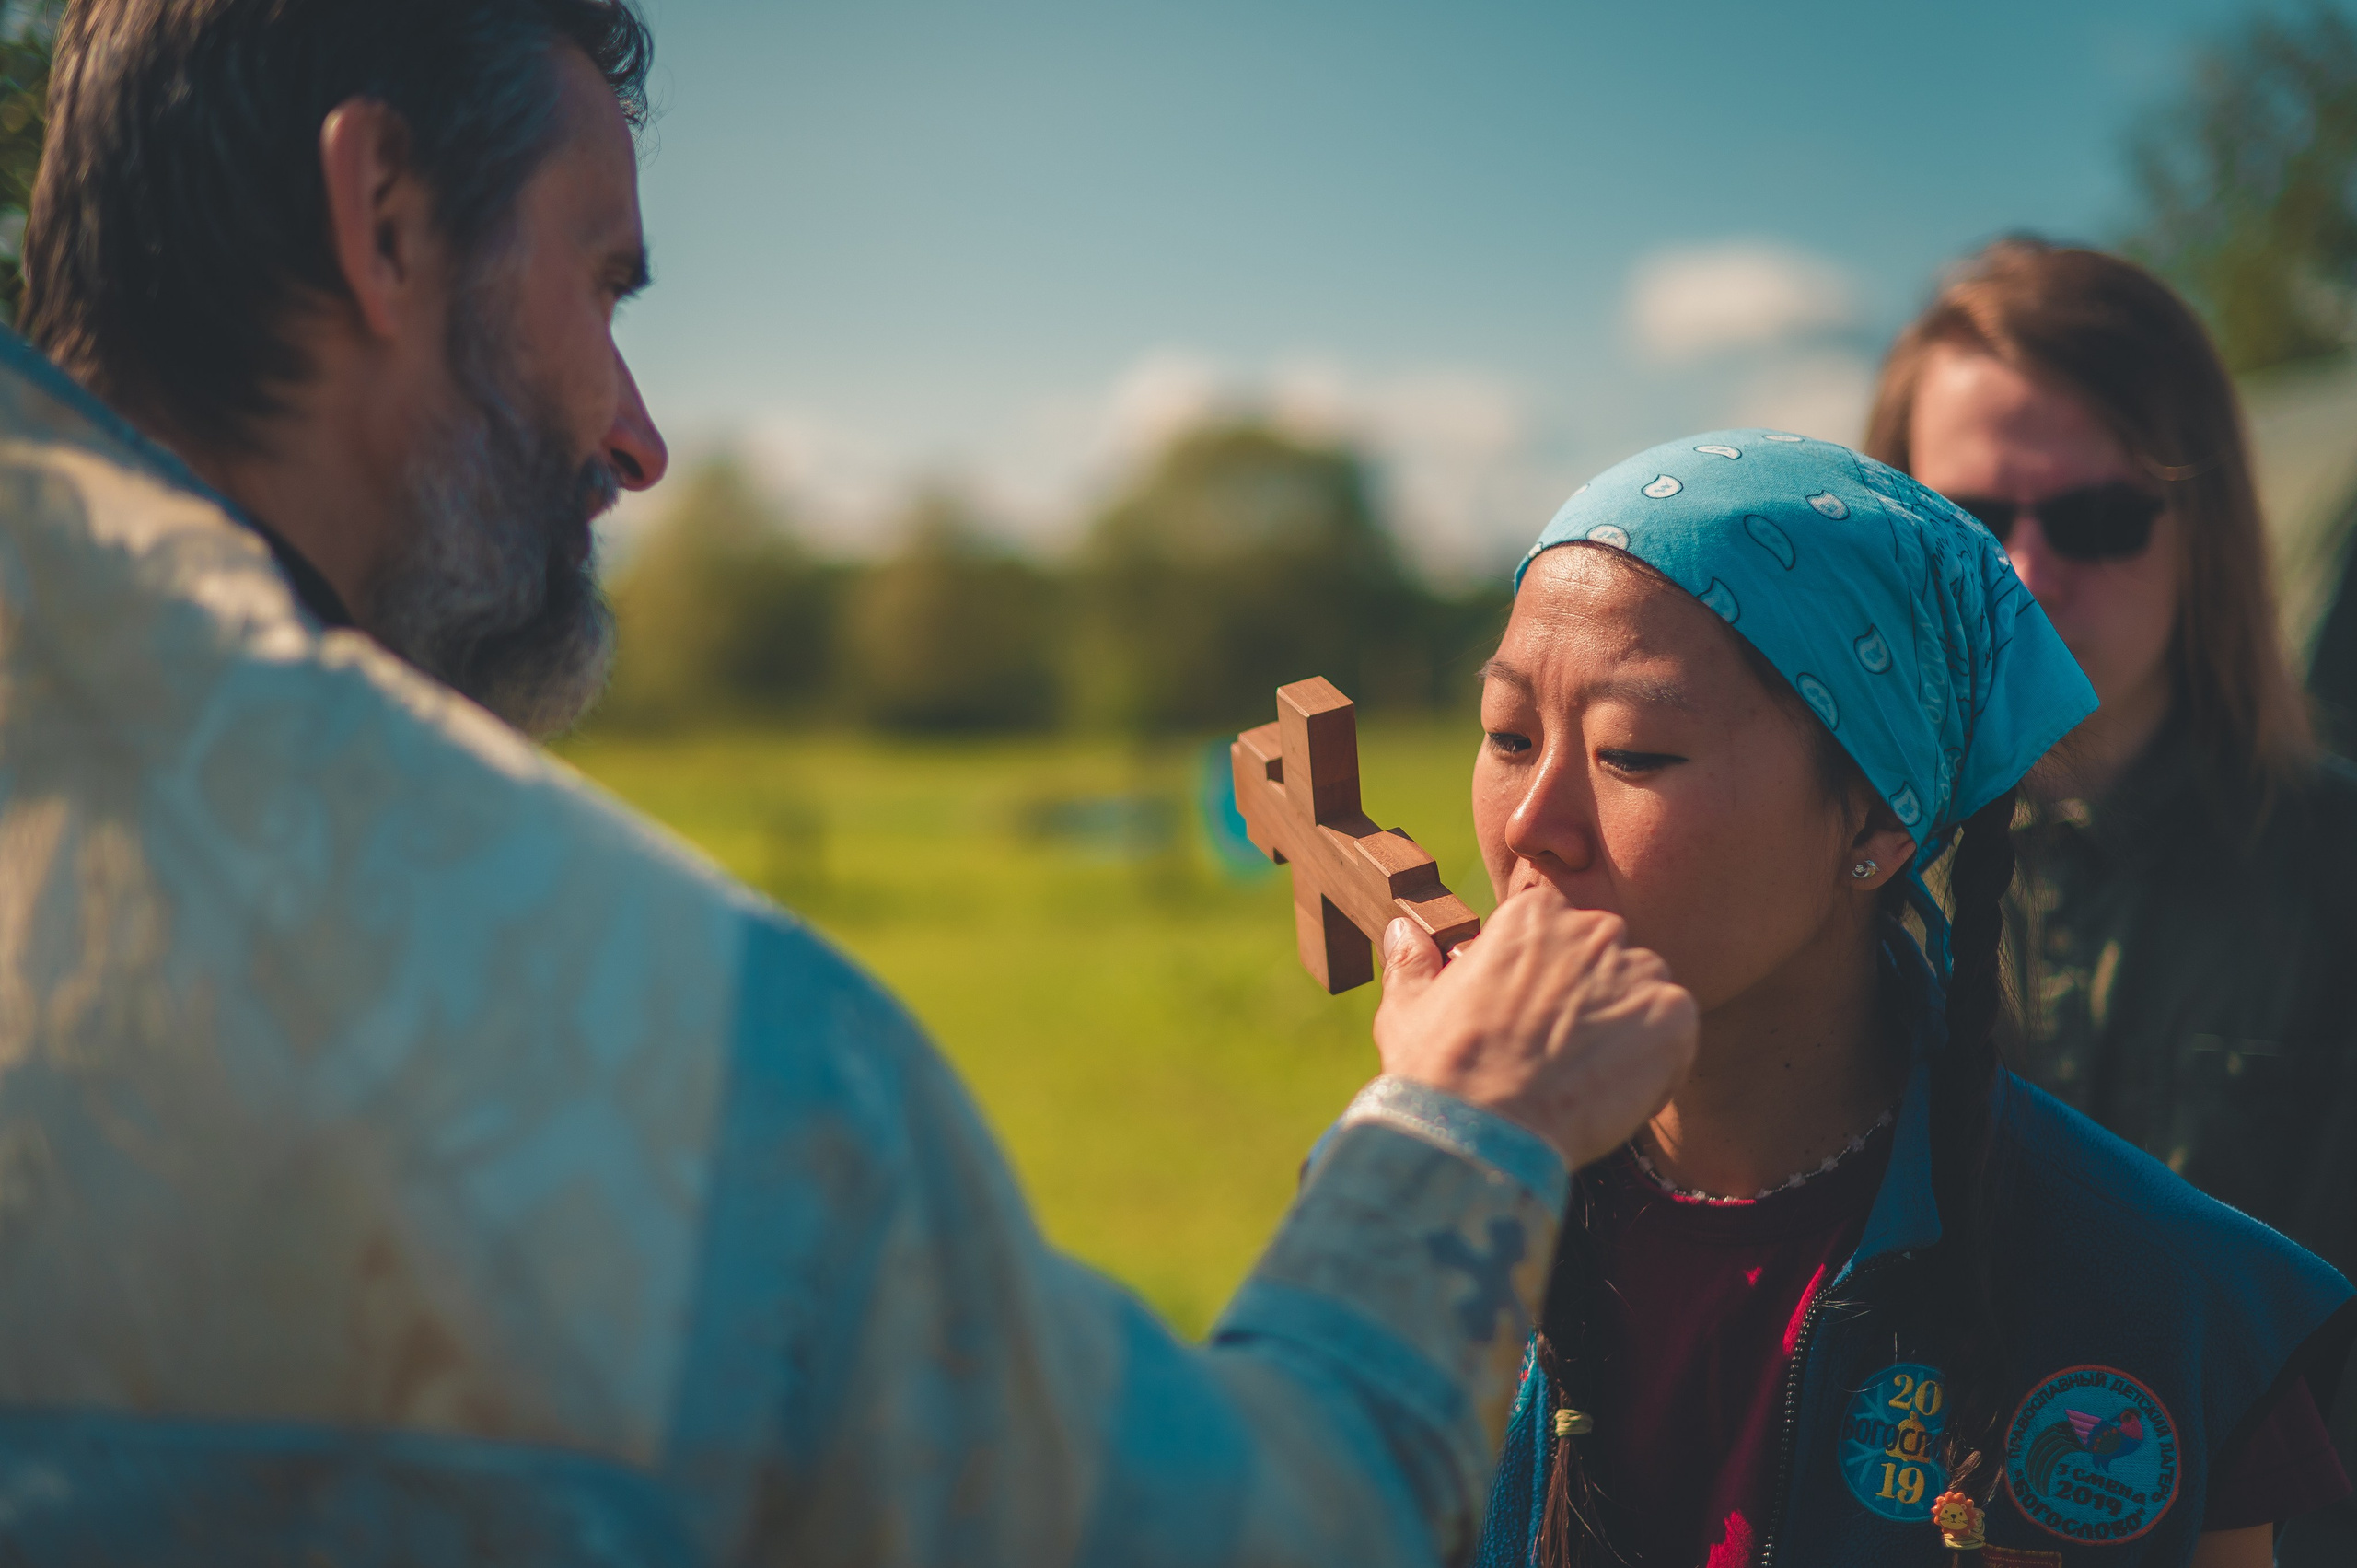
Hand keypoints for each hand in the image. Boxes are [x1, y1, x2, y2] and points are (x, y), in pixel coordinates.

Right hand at [1372, 884, 1696, 1167]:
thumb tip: (1403, 931)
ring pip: (1646, 995)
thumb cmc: (1439, 1070)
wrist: (1479, 1128)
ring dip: (1627, 1030)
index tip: (1529, 1022)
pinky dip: (1657, 1065)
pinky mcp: (1673, 1017)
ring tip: (1584, 1079)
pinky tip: (1611, 1093)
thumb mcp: (1410, 1007)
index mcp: (1533, 914)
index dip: (1548, 983)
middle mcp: (1592, 927)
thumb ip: (1415, 962)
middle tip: (1559, 1055)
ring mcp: (1637, 970)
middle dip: (1591, 1000)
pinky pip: (1678, 1035)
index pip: (1562, 935)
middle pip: (1609, 959)